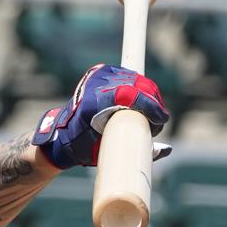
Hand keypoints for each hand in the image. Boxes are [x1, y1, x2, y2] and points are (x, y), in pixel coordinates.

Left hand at [31, 63, 171, 168]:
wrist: (61, 136)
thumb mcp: (104, 153)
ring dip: (148, 96)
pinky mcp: (101, 73)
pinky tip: (141, 105)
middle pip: (139, 86)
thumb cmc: (82, 148)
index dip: (152, 106)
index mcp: (93, 102)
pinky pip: (129, 78)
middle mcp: (95, 85)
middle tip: (156, 123)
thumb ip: (134, 151)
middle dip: (153, 104)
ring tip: (148, 116)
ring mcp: (98, 76)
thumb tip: (166, 150)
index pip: (132, 95)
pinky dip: (139, 90)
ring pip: (137, 80)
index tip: (161, 120)